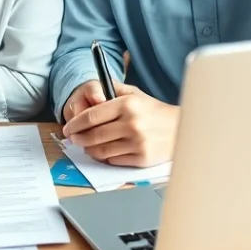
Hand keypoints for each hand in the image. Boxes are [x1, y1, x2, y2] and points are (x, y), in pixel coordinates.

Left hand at [61, 83, 178, 167]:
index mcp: (127, 104)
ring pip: (100, 150)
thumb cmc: (155, 112)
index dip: (75, 124)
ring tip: (87, 146)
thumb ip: (112, 89)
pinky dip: (105, 157)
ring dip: (89, 149)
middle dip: (79, 138)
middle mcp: (131, 123)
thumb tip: (90, 92)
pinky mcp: (141, 158)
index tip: (68, 128)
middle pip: (93, 135)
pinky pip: (113, 160)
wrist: (182, 128)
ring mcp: (137, 142)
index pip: (91, 116)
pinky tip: (104, 152)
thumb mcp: (135, 94)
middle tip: (74, 139)